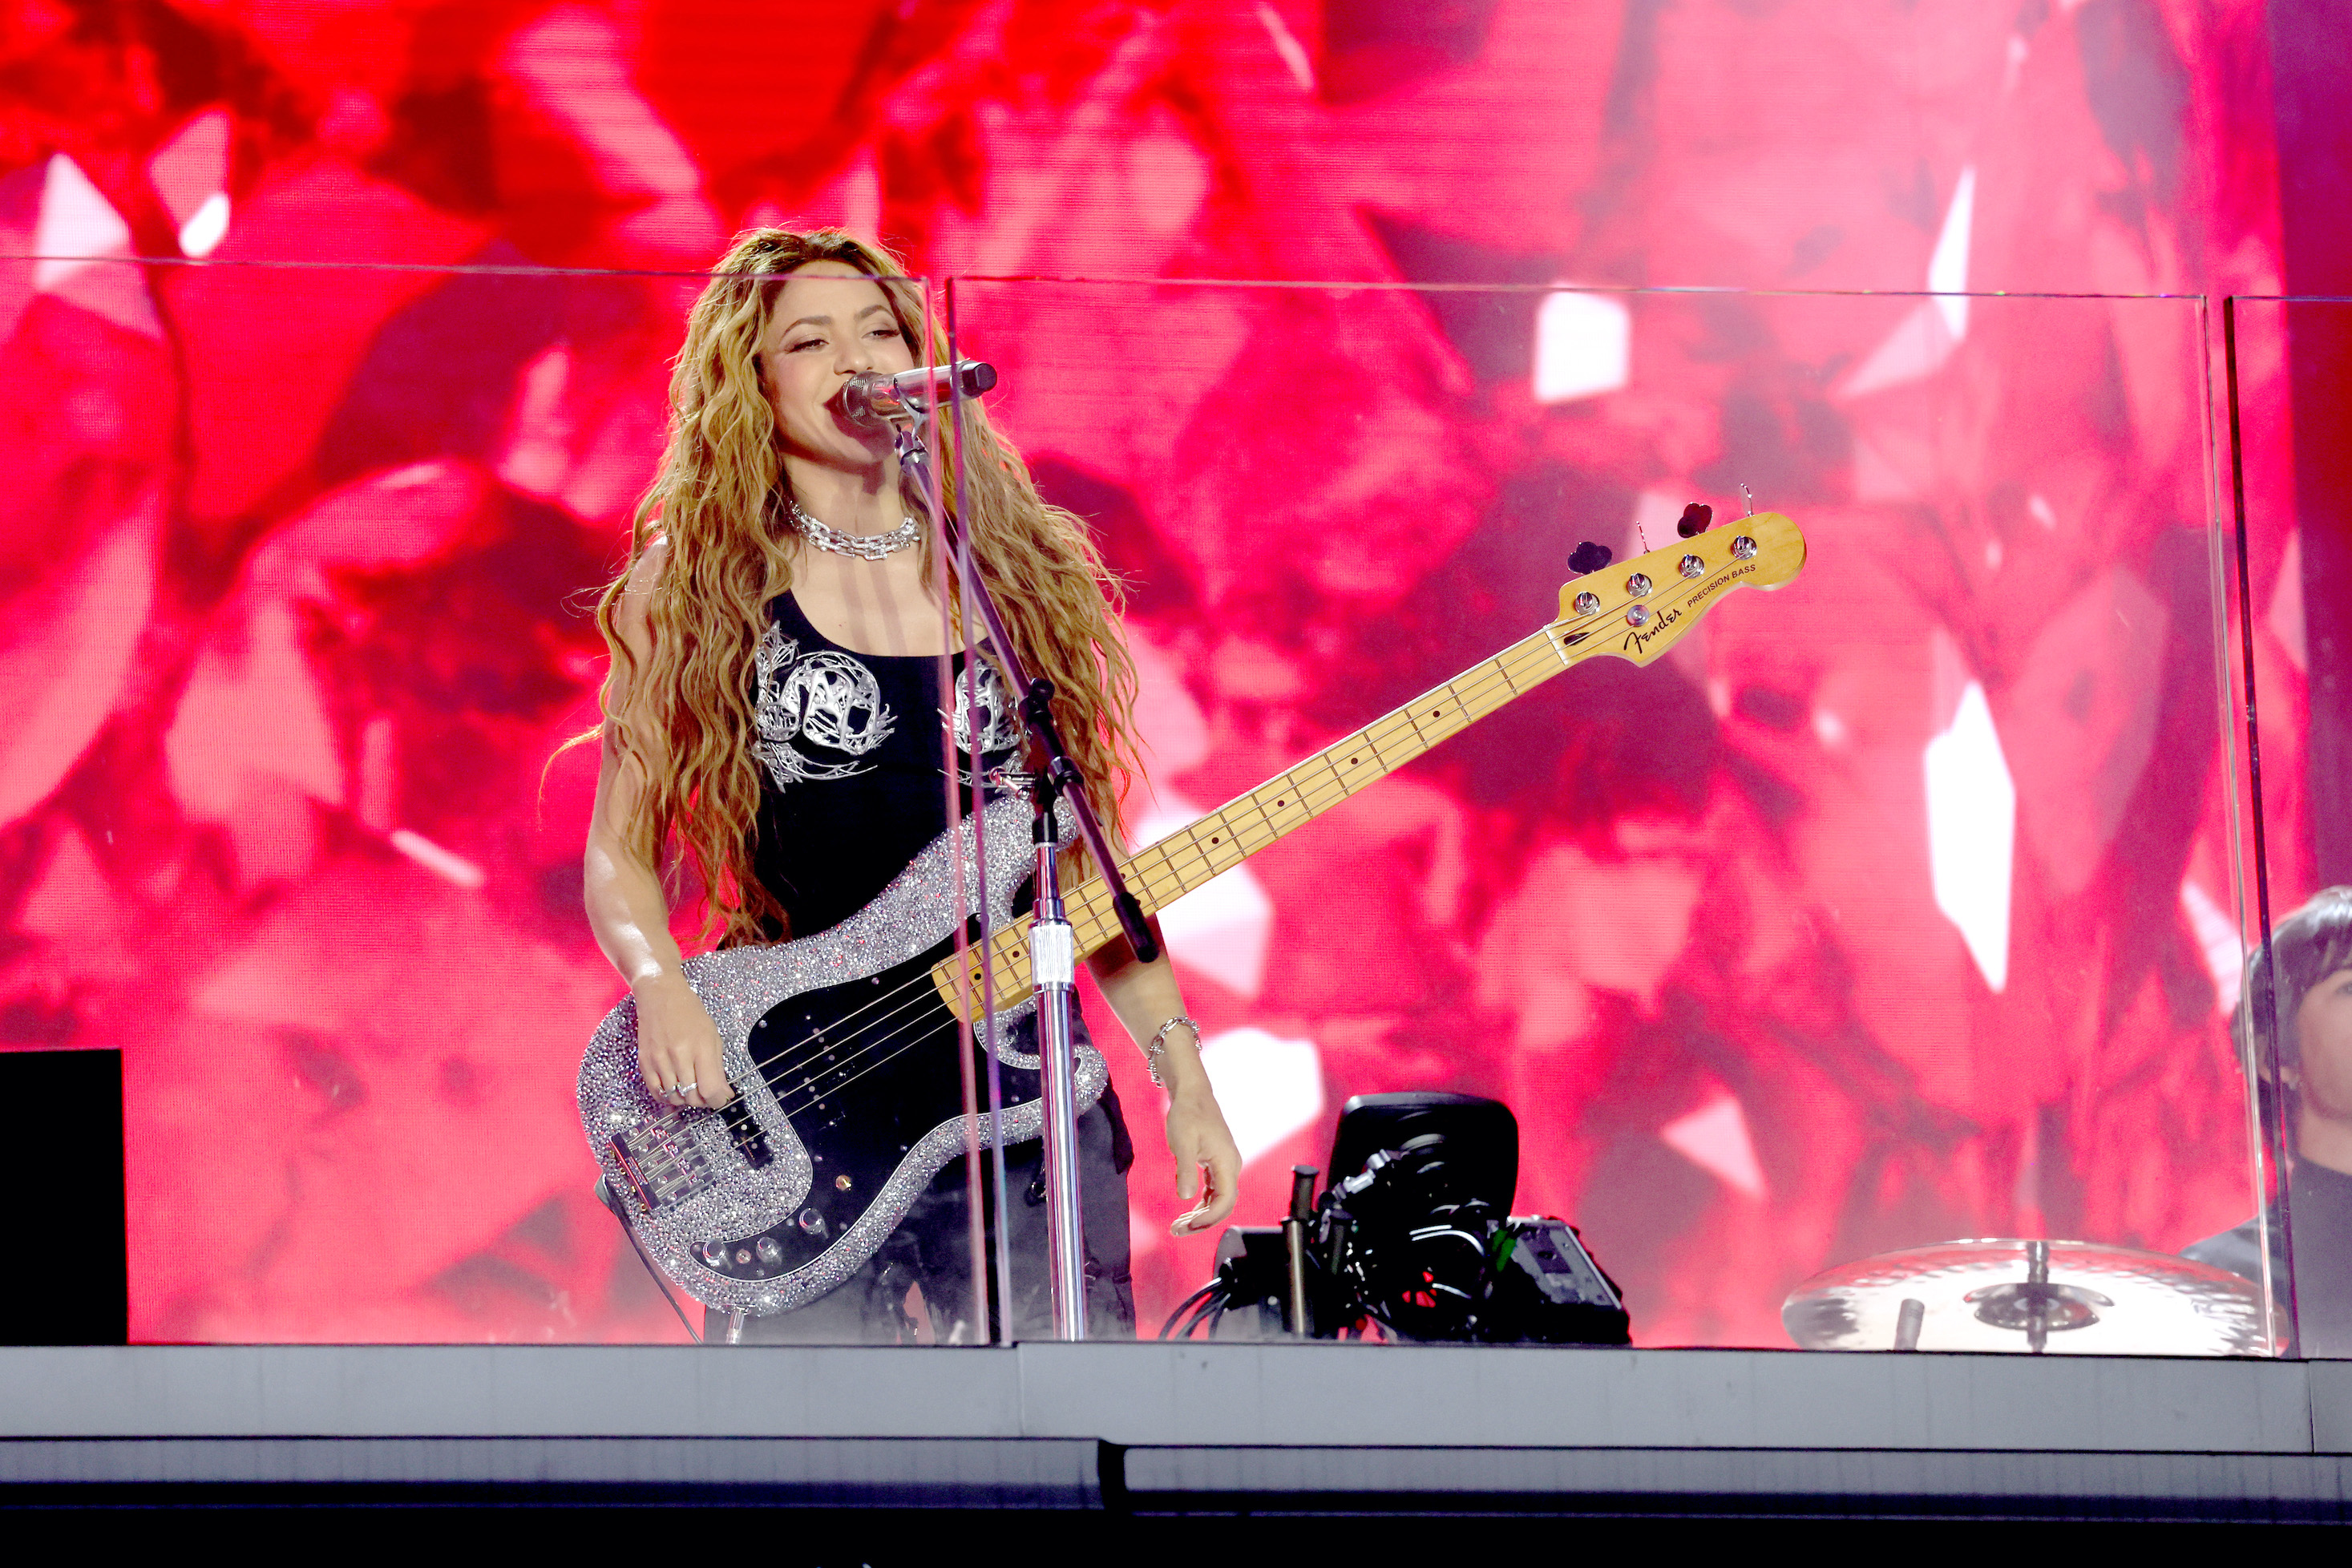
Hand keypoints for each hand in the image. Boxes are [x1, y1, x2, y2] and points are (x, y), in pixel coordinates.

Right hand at [634, 975, 733, 1108]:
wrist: (660, 996)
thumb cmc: (690, 1013)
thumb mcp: (712, 1036)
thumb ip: (718, 1068)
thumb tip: (724, 1095)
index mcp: (701, 1048)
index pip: (710, 1089)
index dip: (717, 1101)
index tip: (720, 1099)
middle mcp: (679, 1056)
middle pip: (692, 1097)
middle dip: (702, 1101)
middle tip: (705, 1093)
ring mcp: (660, 1060)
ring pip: (674, 1097)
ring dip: (685, 1099)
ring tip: (690, 1088)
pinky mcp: (645, 1063)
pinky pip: (656, 1092)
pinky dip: (667, 1097)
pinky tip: (674, 1090)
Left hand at [1164, 1080, 1240, 1236]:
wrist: (1192, 1092)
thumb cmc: (1188, 1113)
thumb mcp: (1183, 1143)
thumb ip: (1185, 1171)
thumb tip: (1185, 1197)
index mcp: (1227, 1162)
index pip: (1225, 1201)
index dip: (1208, 1218)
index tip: (1187, 1225)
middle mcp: (1230, 1166)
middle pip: (1223, 1205)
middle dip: (1202, 1221)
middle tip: (1177, 1230)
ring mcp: (1224, 1164)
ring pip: (1218, 1199)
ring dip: (1201, 1214)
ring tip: (1179, 1225)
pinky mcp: (1216, 1162)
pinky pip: (1213, 1190)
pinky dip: (1201, 1203)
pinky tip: (1187, 1209)